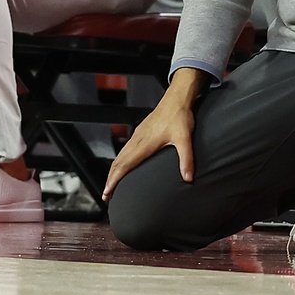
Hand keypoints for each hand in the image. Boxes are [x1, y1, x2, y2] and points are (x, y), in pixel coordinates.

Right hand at [103, 67, 207, 198]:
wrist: (177, 98)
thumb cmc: (179, 116)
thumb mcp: (185, 139)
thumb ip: (186, 159)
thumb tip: (188, 177)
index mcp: (144, 144)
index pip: (123, 165)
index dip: (113, 180)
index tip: (107, 192)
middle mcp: (137, 140)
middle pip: (117, 163)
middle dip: (110, 179)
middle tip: (106, 195)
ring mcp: (138, 135)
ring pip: (120, 155)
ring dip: (113, 171)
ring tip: (111, 184)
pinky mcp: (141, 132)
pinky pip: (125, 149)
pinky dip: (119, 161)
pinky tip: (123, 164)